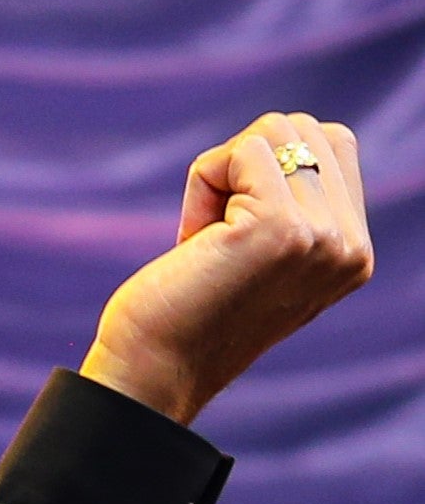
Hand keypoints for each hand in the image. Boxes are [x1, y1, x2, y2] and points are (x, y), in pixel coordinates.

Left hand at [84, 113, 372, 425]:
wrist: (150, 375)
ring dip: (221, 173)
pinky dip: (202, 183)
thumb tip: (287, 133)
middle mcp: (349, 245)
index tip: (234, 230)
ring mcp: (321, 237)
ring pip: (274, 131)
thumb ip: (296, 204)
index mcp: (353, 251)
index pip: (333, 144)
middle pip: (304, 128)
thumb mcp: (261, 255)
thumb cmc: (184, 314)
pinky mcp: (279, 230)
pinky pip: (240, 152)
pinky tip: (192, 240)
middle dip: (243, 165)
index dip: (267, 168)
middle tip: (213, 235)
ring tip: (205, 238)